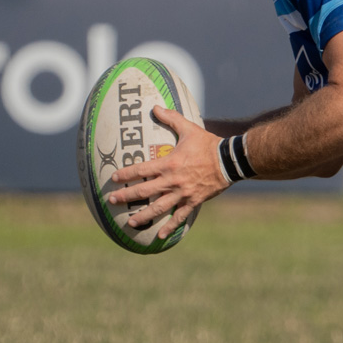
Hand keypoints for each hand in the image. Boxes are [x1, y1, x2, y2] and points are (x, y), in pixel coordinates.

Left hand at [106, 107, 228, 236]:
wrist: (229, 161)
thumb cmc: (208, 144)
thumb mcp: (189, 128)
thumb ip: (171, 118)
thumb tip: (155, 107)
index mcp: (169, 163)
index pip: (142, 170)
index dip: (126, 175)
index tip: (114, 179)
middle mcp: (173, 181)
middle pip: (145, 192)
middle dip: (127, 196)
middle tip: (113, 201)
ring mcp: (182, 194)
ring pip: (159, 208)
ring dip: (143, 216)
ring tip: (130, 222)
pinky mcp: (193, 202)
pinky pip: (179, 217)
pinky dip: (169, 227)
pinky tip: (159, 236)